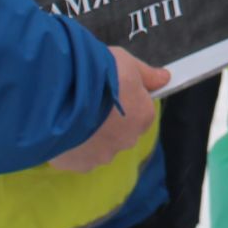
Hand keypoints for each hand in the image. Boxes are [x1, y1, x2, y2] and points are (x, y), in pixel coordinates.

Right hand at [49, 48, 169, 172]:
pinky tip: (63, 126)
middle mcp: (127, 141)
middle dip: (108, 120)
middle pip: (121, 131)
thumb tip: (165, 78)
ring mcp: (102, 155)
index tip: (110, 91)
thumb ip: (147, 74)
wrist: (62, 92)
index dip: (126, 100)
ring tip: (72, 113)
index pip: (141, 112)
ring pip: (100, 145)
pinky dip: (72, 144)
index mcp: (142, 117)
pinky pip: (78, 155)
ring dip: (90, 134)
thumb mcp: (127, 63)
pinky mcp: (78, 164)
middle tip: (91, 101)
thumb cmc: (100, 74)